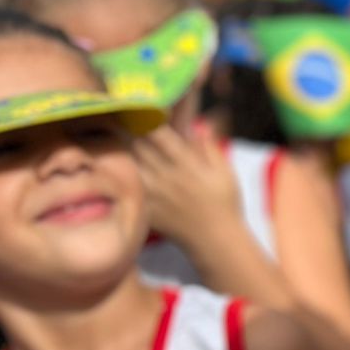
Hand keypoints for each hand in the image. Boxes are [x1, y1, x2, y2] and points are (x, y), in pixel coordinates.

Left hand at [135, 124, 241, 248]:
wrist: (215, 241)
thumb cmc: (225, 203)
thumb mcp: (225, 173)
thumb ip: (209, 147)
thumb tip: (199, 123)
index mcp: (186, 165)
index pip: (158, 133)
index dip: (148, 117)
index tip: (146, 108)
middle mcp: (166, 177)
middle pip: (137, 144)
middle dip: (133, 130)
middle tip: (128, 119)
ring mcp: (153, 194)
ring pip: (129, 163)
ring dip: (126, 151)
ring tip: (124, 141)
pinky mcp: (146, 208)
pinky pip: (128, 186)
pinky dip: (124, 175)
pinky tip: (124, 168)